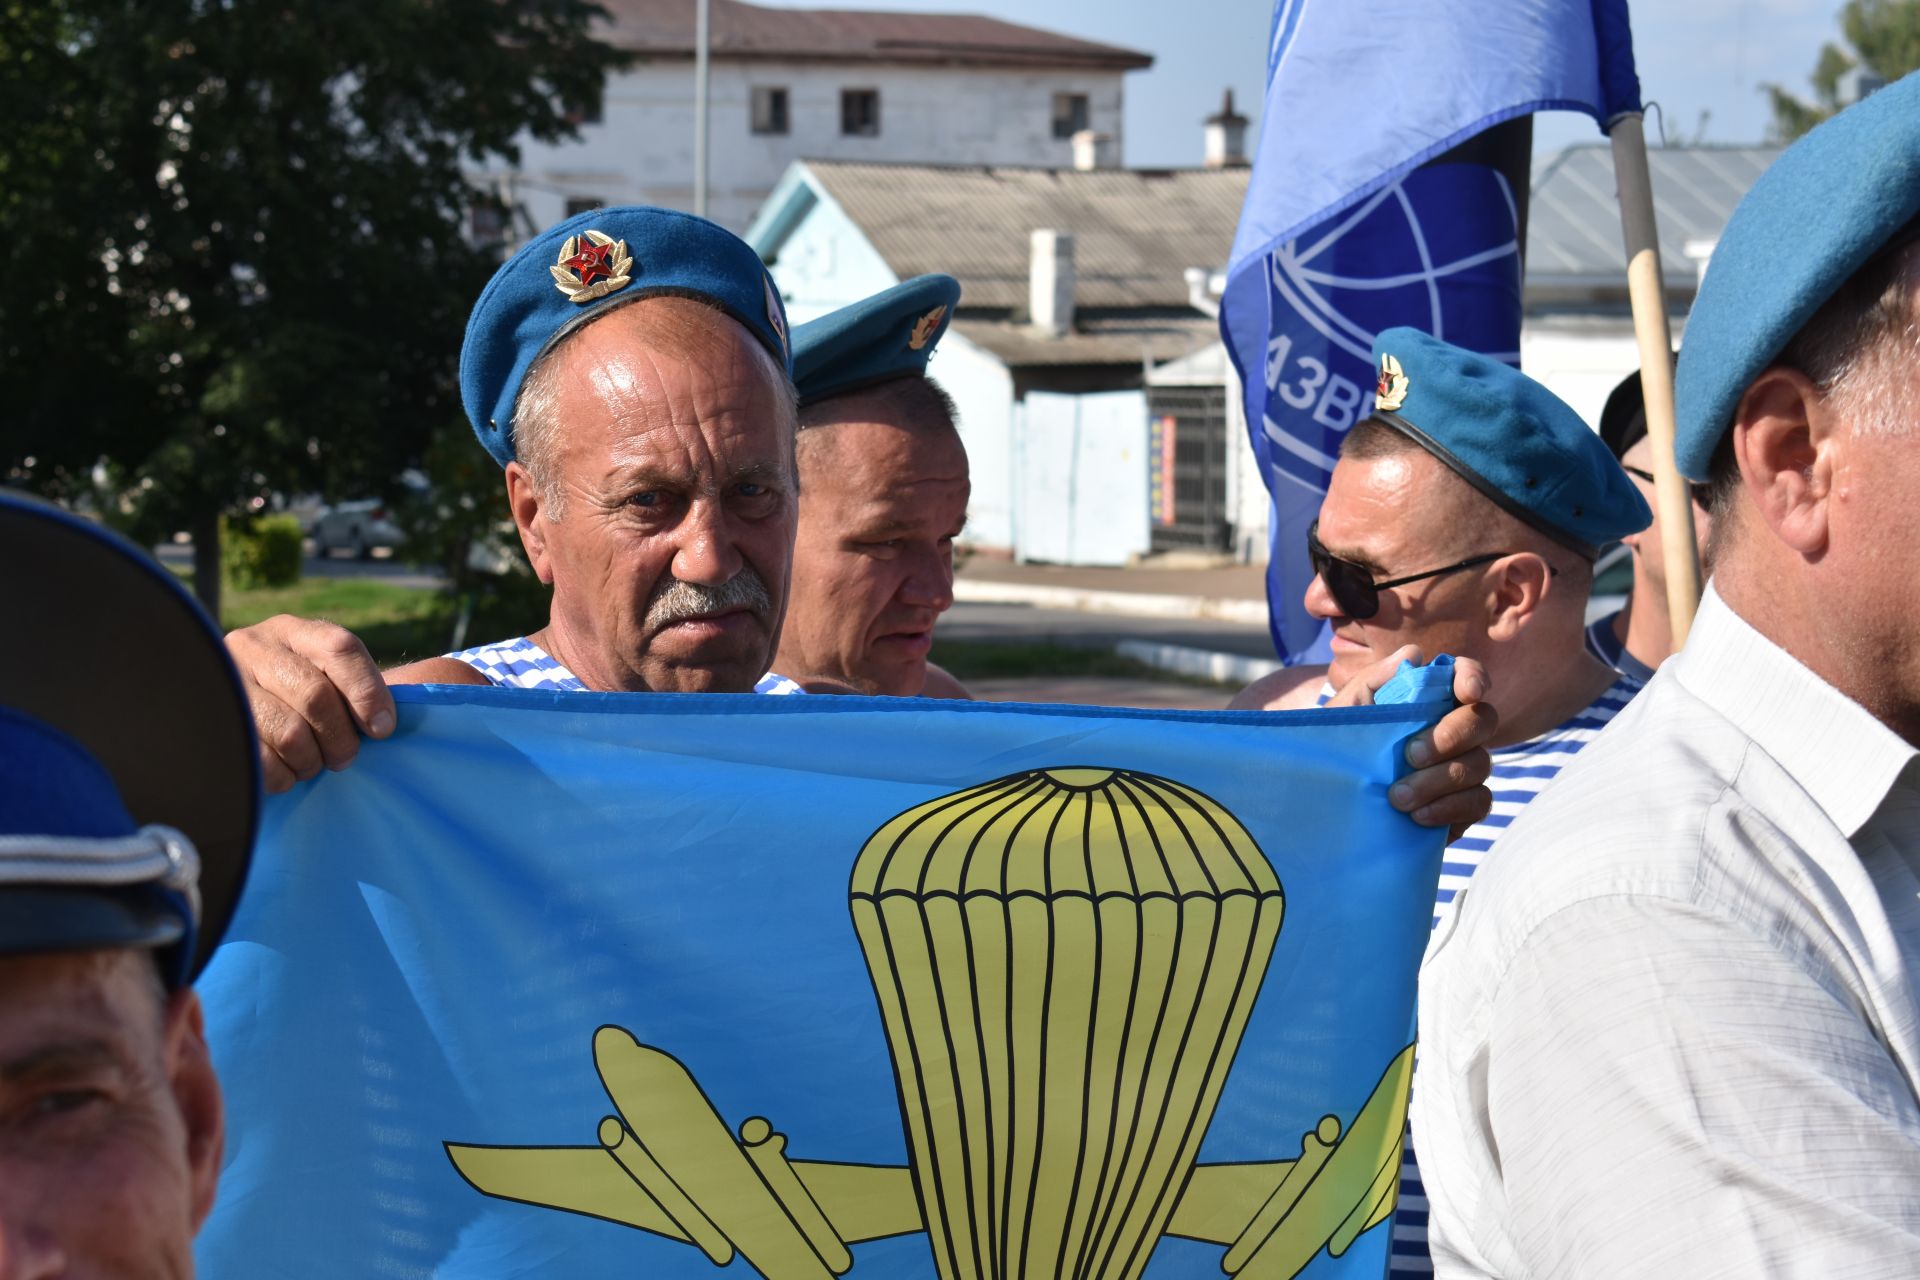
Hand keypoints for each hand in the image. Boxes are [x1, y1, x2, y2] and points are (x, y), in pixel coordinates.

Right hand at [226, 615, 395, 793]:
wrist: (229, 710)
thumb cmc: (294, 700)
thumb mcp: (323, 677)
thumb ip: (355, 688)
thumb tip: (384, 724)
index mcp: (293, 632)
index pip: (340, 649)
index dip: (368, 692)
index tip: (382, 729)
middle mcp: (254, 647)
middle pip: (316, 696)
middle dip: (340, 738)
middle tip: (344, 757)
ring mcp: (226, 684)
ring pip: (289, 734)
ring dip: (311, 761)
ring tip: (312, 763)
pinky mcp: (210, 723)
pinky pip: (260, 761)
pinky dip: (283, 776)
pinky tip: (286, 771)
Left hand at [1326, 645, 1496, 840]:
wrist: (1329, 800)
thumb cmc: (1339, 747)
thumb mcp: (1346, 713)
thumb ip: (1375, 680)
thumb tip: (1414, 654)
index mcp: (1428, 701)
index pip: (1465, 677)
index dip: (1473, 677)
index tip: (1467, 692)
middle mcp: (1454, 730)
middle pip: (1483, 720)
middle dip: (1451, 735)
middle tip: (1410, 755)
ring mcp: (1462, 768)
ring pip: (1480, 764)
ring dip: (1439, 780)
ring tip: (1397, 796)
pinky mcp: (1462, 806)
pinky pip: (1479, 803)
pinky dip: (1450, 809)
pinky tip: (1418, 816)